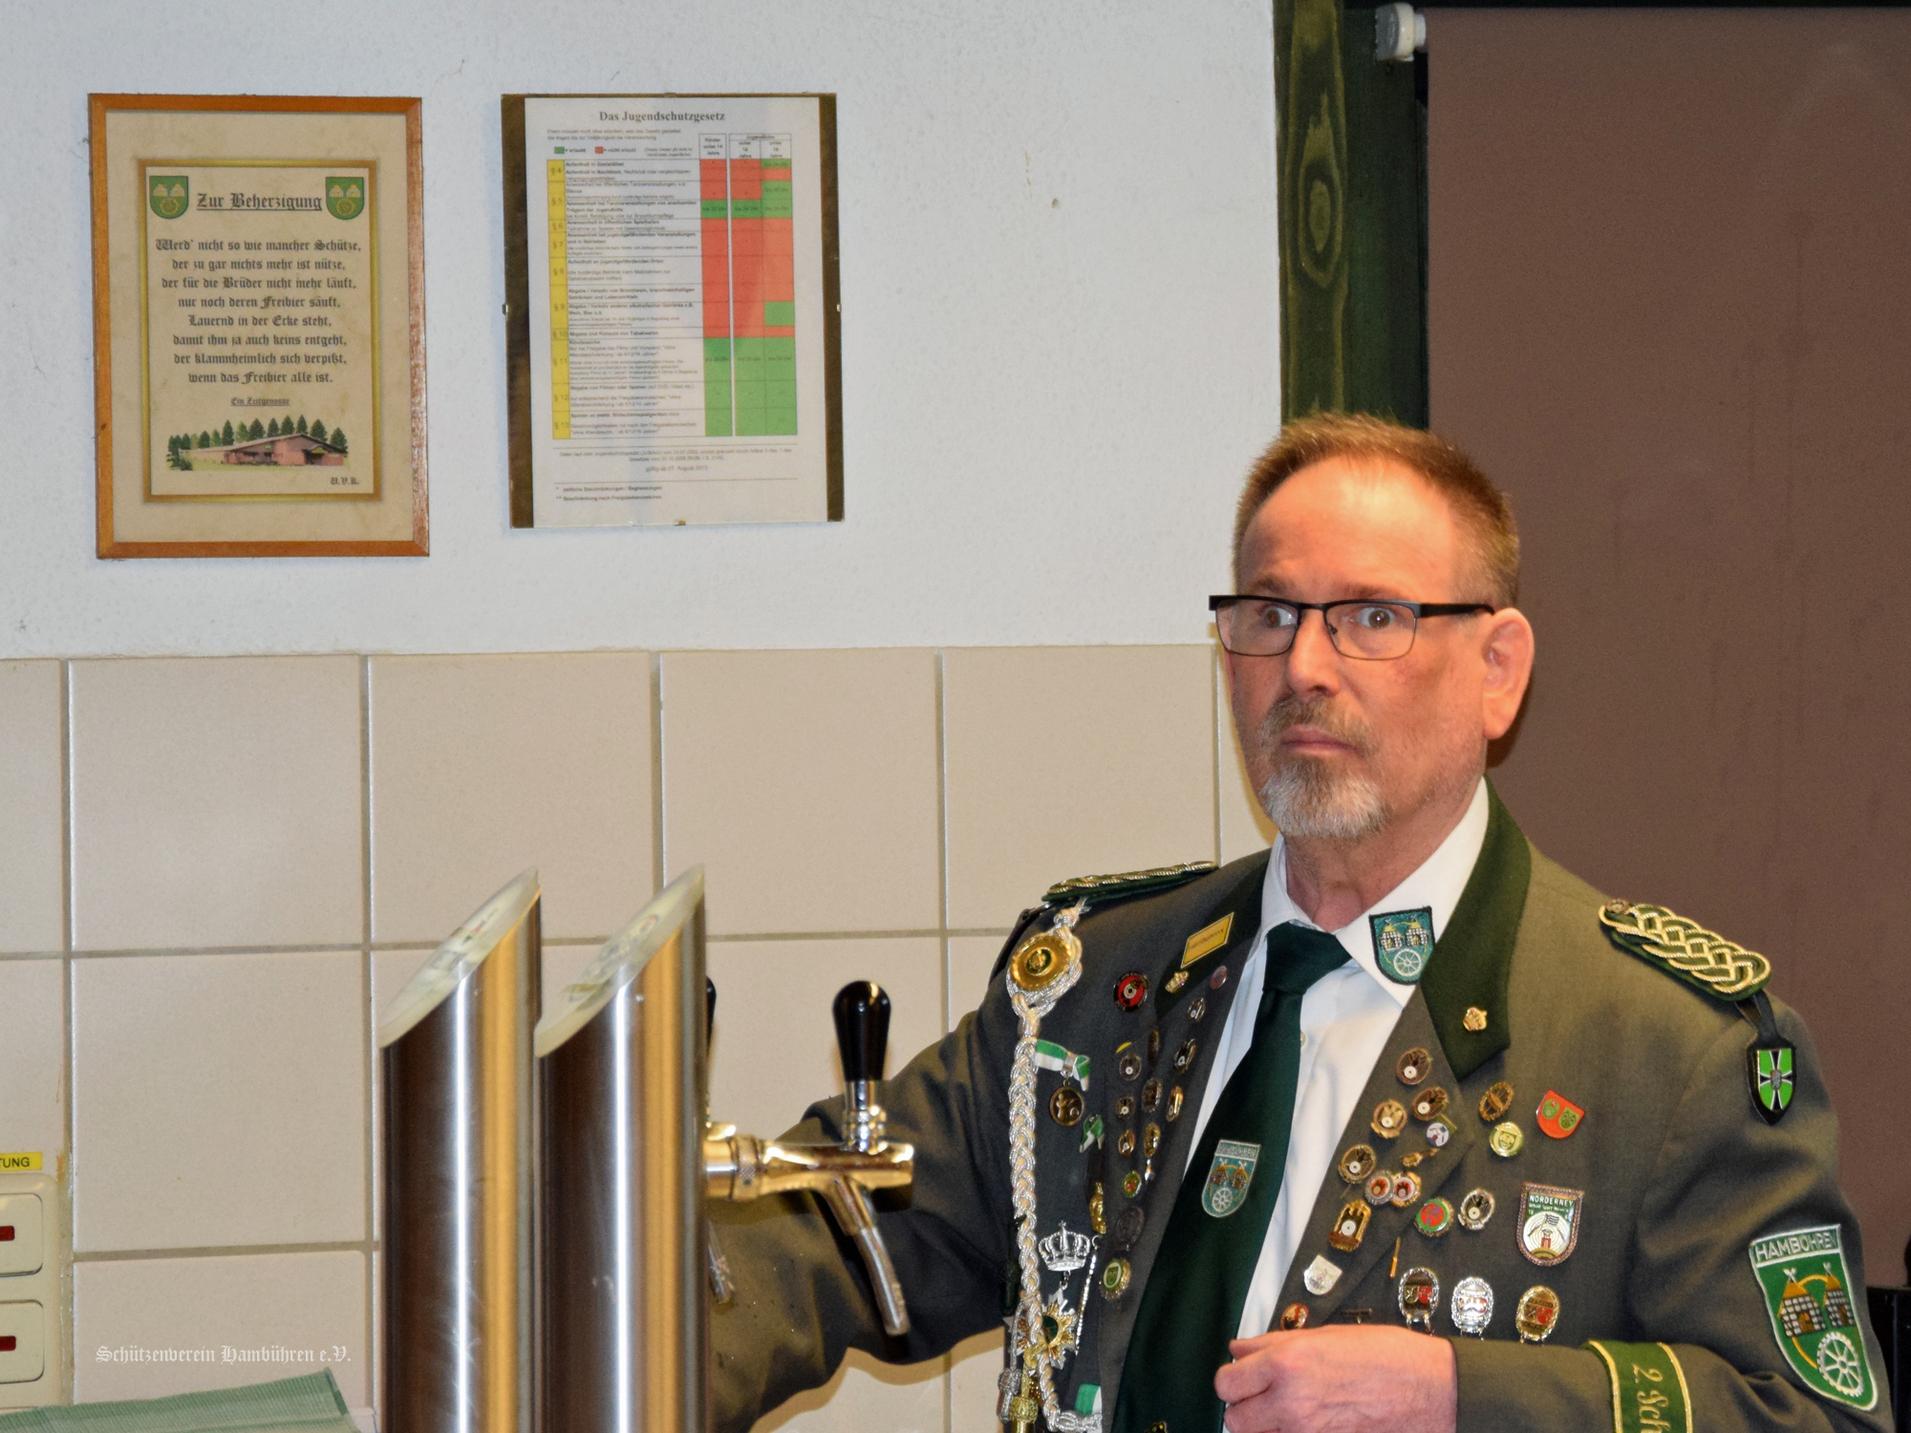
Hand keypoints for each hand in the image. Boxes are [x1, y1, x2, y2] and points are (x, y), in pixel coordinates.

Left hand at [1214, 1325, 1456, 1432]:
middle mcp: (1291, 1402)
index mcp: (1287, 1363)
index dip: (1233, 1380)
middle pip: (1235, 1419)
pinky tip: (1310, 1424)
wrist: (1434, 1391)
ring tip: (1289, 1412)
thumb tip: (1240, 1350)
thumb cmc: (1387, 1356)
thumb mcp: (1325, 1335)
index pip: (1227, 1383)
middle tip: (1264, 1397)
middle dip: (1245, 1408)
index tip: (1243, 1378)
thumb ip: (1274, 1344)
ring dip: (1267, 1427)